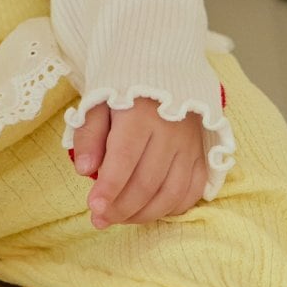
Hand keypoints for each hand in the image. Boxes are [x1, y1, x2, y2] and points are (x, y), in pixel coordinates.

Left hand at [71, 97, 207, 227]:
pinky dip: (172, 208)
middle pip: (147, 182)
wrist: (163, 66)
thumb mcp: (98, 101)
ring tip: (120, 218)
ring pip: (171, 193)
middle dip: (121, 208)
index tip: (94, 208)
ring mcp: (190, 144)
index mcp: (141, 114)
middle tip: (100, 220)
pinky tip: (150, 211)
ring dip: (143, 214)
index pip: (124, 159)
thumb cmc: (124, 87)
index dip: (109, 188)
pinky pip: (192, 191)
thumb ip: (89, 134)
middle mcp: (171, 131)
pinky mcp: (202, 153)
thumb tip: (84, 170)